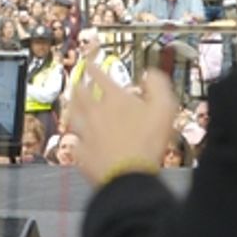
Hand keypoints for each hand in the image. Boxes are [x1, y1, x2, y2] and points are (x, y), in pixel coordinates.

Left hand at [70, 66, 175, 185]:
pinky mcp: (82, 153)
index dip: (93, 64)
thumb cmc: (148, 143)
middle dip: (78, 82)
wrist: (129, 176)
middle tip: (78, 79)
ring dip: (72, 105)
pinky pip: (74, 141)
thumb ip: (157, 85)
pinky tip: (76, 137)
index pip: (99, 75)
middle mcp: (95, 112)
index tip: (89, 60)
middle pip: (80, 92)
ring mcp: (86, 132)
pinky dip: (75, 137)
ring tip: (72, 101)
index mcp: (114, 99)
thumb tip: (150, 73)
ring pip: (73, 113)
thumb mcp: (164, 107)